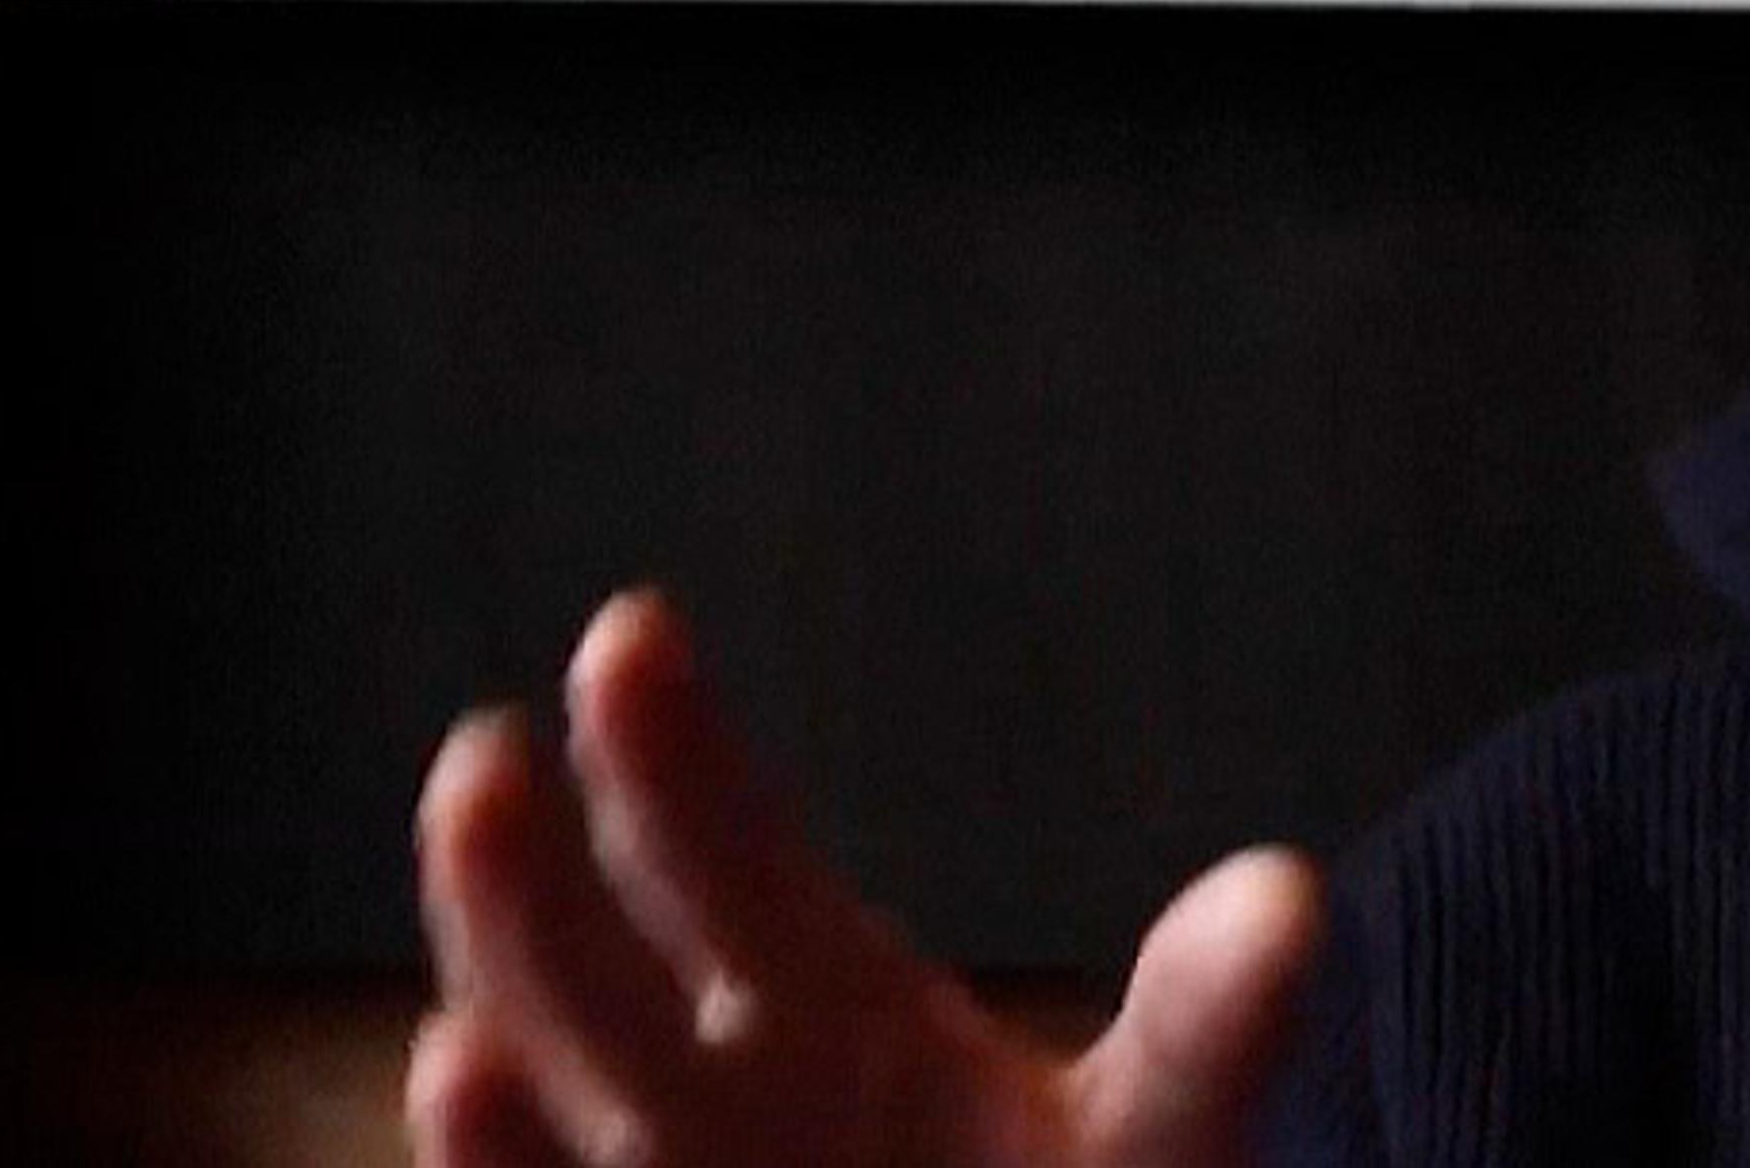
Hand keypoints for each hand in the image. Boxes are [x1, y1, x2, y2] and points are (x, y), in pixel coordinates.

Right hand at [409, 590, 1325, 1167]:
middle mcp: (719, 1101)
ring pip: (560, 1125)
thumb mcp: (1163, 1132)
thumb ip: (1206, 1031)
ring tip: (459, 1051)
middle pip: (597, 985)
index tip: (629, 632)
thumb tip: (1290, 901)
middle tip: (482, 765)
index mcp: (827, 1004)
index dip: (672, 753)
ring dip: (503, 1085)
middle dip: (529, 889)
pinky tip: (469, 1106)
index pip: (725, 854)